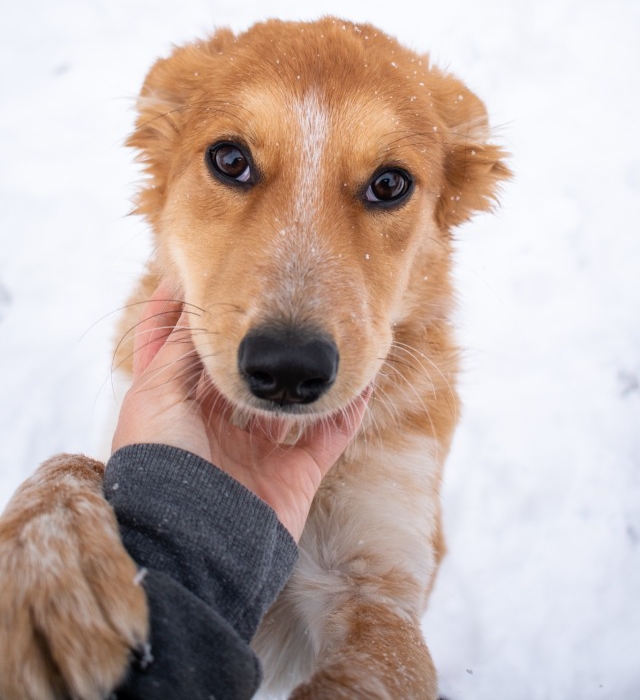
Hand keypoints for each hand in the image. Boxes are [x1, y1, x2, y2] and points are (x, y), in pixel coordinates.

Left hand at [112, 285, 369, 539]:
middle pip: (241, 371)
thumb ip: (182, 349)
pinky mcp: (295, 476)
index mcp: (173, 407)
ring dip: (306, 370)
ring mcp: (256, 451)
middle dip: (258, 337)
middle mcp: (214, 426)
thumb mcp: (154, 394)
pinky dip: (348, 406)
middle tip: (286, 294)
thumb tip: (204, 311)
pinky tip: (362, 374)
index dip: (180, 312)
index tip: (199, 272)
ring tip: (330, 329)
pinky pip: (330, 433)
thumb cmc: (162, 464)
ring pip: (289, 399)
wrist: (191, 543)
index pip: (173, 350)